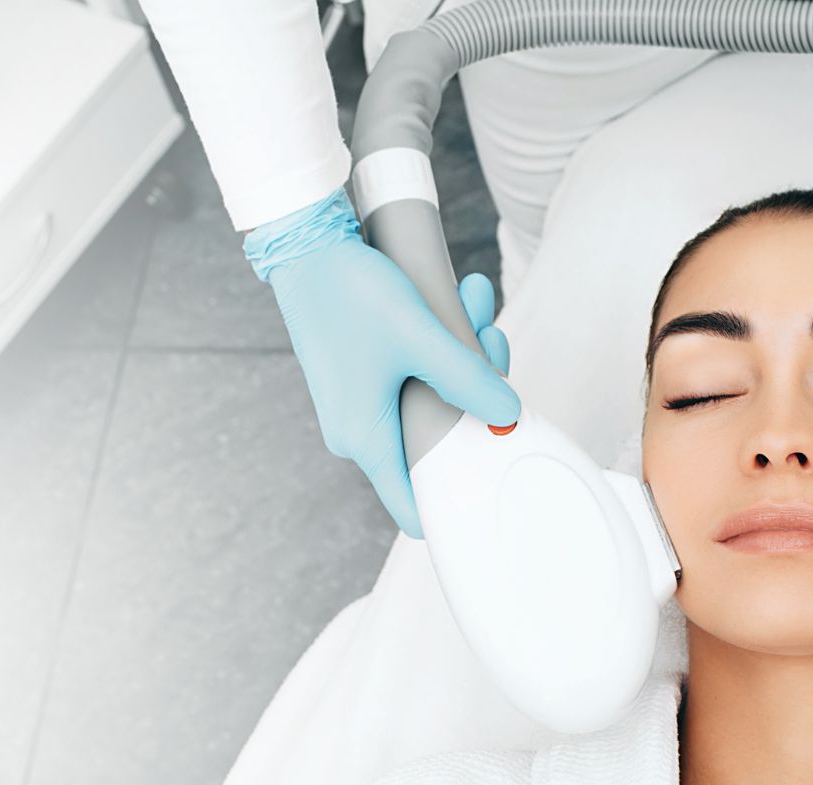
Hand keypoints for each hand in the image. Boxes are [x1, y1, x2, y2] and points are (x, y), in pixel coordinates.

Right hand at [244, 188, 519, 538]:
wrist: (303, 247)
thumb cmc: (350, 293)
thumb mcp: (420, 337)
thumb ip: (468, 380)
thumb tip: (509, 413)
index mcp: (365, 438)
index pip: (415, 509)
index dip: (458, 505)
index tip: (497, 481)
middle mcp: (359, 431)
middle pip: (440, 441)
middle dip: (475, 393)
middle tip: (489, 336)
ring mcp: (361, 405)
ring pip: (434, 400)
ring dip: (463, 357)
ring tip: (473, 298)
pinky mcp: (365, 379)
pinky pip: (417, 378)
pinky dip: (441, 348)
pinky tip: (457, 302)